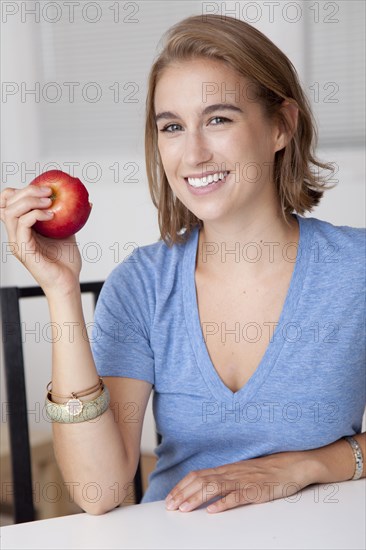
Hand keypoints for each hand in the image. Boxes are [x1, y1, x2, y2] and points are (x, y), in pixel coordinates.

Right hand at [0, 185, 81, 294]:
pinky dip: (36, 215)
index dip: (20, 191)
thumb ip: (67, 216)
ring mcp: (17, 242)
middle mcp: (15, 234)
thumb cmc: (66, 261)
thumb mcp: (66, 232)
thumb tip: (85, 201)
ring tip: (50, 202)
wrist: (68, 282)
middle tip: (48, 191)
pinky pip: (23, 225)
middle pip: (6, 202)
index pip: (7, 203)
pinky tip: (52, 215)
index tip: (43, 188)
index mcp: (21, 228)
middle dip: (26, 191)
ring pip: (10, 211)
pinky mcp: (23, 250)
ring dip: (30, 201)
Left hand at [165, 451, 310, 513]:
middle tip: (171, 506)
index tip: (170, 498)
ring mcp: (244, 481)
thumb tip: (206, 488)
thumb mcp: (242, 472)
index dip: (182, 486)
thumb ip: (225, 479)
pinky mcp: (256, 490)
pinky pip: (238, 496)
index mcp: (227, 469)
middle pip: (202, 481)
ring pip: (214, 488)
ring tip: (184, 508)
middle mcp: (232, 473)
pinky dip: (223, 503)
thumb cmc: (267, 470)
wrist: (292, 465)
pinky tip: (213, 510)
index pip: (198, 475)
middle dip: (183, 493)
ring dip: (197, 499)